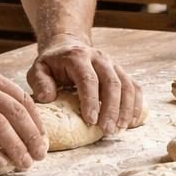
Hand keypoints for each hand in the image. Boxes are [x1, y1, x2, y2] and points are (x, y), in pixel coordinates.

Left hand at [28, 37, 144, 133]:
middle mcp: (99, 58)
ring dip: (126, 108)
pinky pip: (134, 87)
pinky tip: (132, 121)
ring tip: (120, 128)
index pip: (88, 79)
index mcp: (78, 57)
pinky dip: (136, 104)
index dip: (91, 101)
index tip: (91, 121)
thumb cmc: (52, 63)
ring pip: (127, 85)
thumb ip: (40, 82)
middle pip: (112, 83)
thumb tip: (47, 98)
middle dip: (111, 108)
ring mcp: (113, 64)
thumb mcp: (38, 69)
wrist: (68, 46)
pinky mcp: (121, 72)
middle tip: (107, 130)